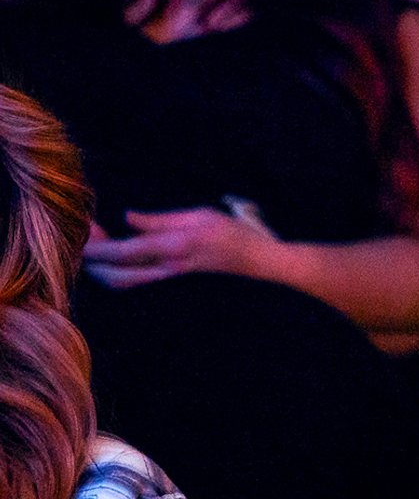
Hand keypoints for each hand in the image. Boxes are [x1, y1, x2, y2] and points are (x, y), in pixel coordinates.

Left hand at [82, 207, 270, 287]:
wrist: (258, 261)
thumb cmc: (232, 234)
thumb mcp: (197, 215)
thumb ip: (160, 220)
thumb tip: (129, 218)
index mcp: (173, 248)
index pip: (125, 252)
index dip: (98, 247)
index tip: (80, 235)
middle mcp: (168, 267)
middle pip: (118, 276)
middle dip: (94, 262)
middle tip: (82, 239)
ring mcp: (170, 276)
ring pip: (126, 283)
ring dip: (104, 270)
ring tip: (95, 248)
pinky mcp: (173, 278)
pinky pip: (137, 280)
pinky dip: (118, 272)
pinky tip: (114, 257)